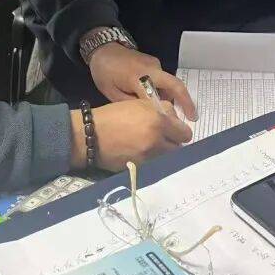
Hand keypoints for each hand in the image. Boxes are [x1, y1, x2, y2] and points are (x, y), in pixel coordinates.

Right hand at [69, 100, 192, 170]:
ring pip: (167, 158)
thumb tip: (174, 119)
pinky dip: (151, 159)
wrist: (90, 136)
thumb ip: (162, 110)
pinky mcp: (139, 169)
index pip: (185, 133)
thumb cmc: (114, 115)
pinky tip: (140, 152)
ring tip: (150, 145)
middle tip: (163, 137)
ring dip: (163, 152)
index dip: (180, 131)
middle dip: (173, 143)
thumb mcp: (139, 104)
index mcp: (158, 123)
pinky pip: (154, 165)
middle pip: (178, 148)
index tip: (174, 130)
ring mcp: (148, 158)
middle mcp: (156, 142)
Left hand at [88, 43, 196, 119]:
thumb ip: (130, 104)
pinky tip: (160, 102)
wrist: (103, 48)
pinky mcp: (155, 63)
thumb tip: (147, 115)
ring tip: (174, 115)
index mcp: (138, 78)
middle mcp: (151, 69)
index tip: (174, 126)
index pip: (156, 98)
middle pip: (175, 85)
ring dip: (173, 97)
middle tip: (193, 117)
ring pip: (169, 83)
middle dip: (186, 101)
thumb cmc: (104, 72)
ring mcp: (155, 64)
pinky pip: (163, 79)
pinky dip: (165, 91)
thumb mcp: (111, 93)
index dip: (165, 113)